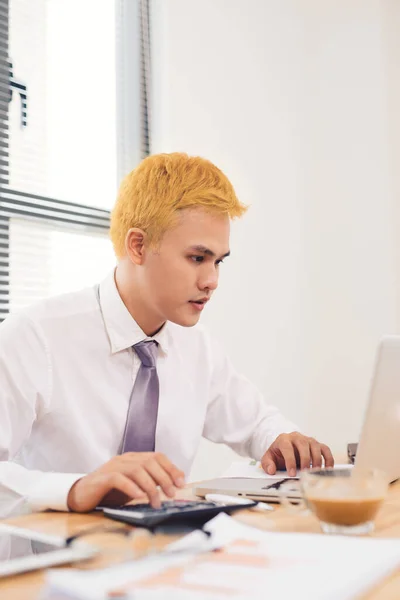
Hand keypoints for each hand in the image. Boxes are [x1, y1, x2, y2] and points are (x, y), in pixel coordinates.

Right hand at [67, 452, 184, 512]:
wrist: (82, 495)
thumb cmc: (110, 491)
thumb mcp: (134, 486)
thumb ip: (151, 482)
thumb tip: (174, 484)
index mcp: (133, 458)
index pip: (157, 456)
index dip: (171, 468)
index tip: (181, 482)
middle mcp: (124, 459)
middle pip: (149, 462)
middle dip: (164, 478)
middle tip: (171, 494)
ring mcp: (113, 466)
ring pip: (137, 470)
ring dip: (150, 486)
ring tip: (156, 502)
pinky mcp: (102, 478)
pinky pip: (119, 479)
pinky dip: (131, 487)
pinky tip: (139, 497)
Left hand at [261, 432, 333, 476]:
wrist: (285, 446)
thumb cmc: (278, 453)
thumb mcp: (269, 457)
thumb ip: (267, 464)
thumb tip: (271, 470)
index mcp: (284, 439)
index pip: (287, 447)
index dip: (290, 460)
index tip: (291, 473)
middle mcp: (297, 437)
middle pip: (303, 444)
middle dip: (304, 459)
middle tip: (304, 472)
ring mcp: (308, 440)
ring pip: (315, 446)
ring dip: (317, 460)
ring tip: (315, 472)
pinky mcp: (317, 445)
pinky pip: (325, 449)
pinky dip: (328, 459)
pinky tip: (327, 469)